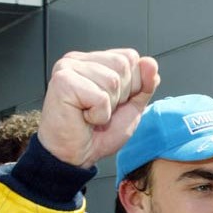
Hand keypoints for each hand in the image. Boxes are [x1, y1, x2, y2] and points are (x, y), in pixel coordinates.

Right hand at [37, 49, 160, 168]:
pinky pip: (100, 98)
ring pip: (113, 81)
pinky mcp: (62, 82)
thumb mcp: (132, 107)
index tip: (114, 102)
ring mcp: (67, 68)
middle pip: (122, 65)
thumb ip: (145, 85)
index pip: (130, 57)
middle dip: (120, 96)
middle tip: (101, 110)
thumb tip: (150, 63)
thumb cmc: (98, 132)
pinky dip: (99, 115)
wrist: (77, 155)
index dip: (132, 85)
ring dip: (108, 107)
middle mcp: (79, 59)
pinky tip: (84, 118)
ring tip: (91, 114)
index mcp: (94, 60)